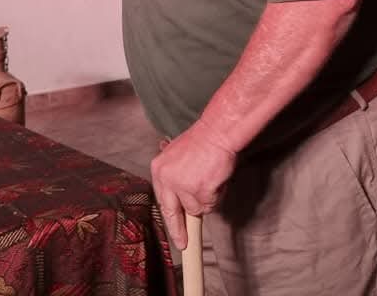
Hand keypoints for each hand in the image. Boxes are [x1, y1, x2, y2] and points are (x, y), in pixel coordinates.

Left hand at [150, 120, 236, 250]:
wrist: (217, 132)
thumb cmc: (202, 141)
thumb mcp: (176, 155)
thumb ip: (174, 175)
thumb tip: (178, 196)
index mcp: (159, 169)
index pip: (162, 201)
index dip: (169, 219)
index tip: (174, 232)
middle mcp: (167, 179)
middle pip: (173, 213)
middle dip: (180, 230)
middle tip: (184, 243)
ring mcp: (183, 186)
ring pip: (197, 208)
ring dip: (207, 199)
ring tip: (210, 179)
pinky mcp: (200, 191)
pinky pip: (211, 204)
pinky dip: (217, 196)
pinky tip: (216, 179)